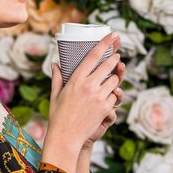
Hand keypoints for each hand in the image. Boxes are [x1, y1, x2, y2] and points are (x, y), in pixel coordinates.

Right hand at [41, 32, 121, 172]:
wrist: (66, 137)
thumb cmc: (58, 115)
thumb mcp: (55, 94)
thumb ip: (57, 77)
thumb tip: (55, 64)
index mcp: (76, 79)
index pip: (93, 56)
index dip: (105, 43)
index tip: (113, 36)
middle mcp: (89, 85)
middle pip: (108, 65)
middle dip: (114, 58)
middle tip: (116, 56)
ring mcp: (99, 97)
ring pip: (114, 81)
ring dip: (114, 78)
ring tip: (111, 78)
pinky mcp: (105, 108)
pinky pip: (114, 96)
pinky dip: (112, 95)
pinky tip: (108, 96)